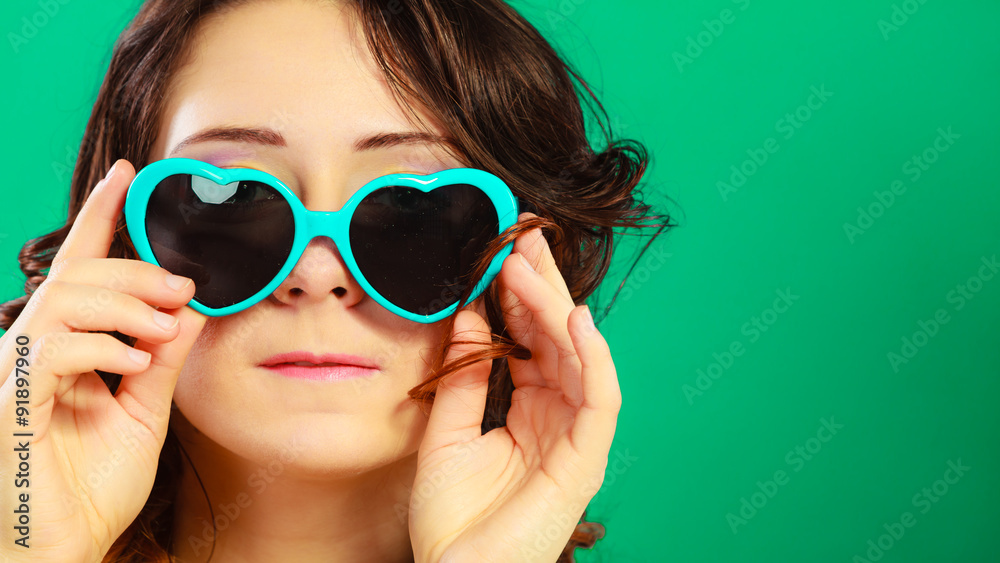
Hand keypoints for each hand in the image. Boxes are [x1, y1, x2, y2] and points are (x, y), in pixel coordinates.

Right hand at [0, 160, 206, 562]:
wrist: (60, 549)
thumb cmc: (91, 488)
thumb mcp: (142, 414)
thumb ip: (163, 360)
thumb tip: (190, 308)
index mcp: (65, 348)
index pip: (79, 268)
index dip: (98, 216)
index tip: (125, 174)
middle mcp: (31, 349)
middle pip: (77, 274)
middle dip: (134, 271)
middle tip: (182, 288)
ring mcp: (13, 373)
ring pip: (64, 298)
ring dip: (124, 304)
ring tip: (163, 329)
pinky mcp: (7, 399)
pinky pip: (51, 348)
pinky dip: (102, 347)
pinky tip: (134, 363)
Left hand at [409, 213, 620, 561]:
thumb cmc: (452, 519)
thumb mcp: (446, 431)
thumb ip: (462, 375)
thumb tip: (471, 315)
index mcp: (528, 409)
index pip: (531, 340)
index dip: (518, 297)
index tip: (500, 254)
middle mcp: (557, 415)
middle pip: (558, 338)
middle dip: (542, 287)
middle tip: (524, 240)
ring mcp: (575, 435)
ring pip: (578, 357)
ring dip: (556, 308)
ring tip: (530, 266)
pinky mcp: (586, 457)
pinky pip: (599, 397)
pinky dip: (592, 356)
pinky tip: (574, 318)